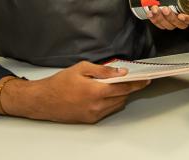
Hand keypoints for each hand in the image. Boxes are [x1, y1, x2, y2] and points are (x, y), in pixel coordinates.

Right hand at [0, 61, 150, 122]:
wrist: (43, 101)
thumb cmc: (60, 83)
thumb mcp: (82, 68)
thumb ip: (103, 70)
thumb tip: (120, 72)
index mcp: (95, 91)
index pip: (124, 87)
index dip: (137, 83)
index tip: (146, 80)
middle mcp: (96, 105)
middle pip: (122, 97)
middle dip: (128, 88)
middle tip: (131, 79)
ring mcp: (94, 114)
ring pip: (116, 105)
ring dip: (119, 95)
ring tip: (114, 85)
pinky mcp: (90, 120)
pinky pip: (108, 110)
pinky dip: (111, 102)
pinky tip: (104, 94)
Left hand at [146, 0, 188, 29]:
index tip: (181, 15)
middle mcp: (184, 16)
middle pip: (180, 24)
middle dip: (171, 18)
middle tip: (165, 8)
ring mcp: (173, 19)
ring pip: (169, 26)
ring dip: (161, 19)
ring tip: (155, 9)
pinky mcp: (164, 20)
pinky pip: (160, 25)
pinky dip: (154, 20)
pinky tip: (150, 13)